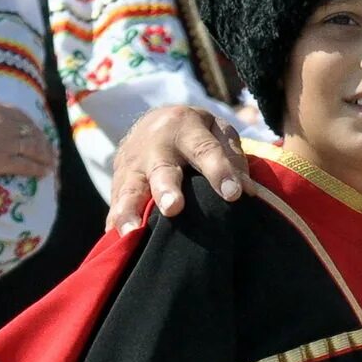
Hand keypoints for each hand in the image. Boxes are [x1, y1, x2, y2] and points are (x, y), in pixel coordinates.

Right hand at [0, 98, 56, 181]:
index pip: (22, 116)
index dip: (32, 127)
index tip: (37, 133)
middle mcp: (5, 123)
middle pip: (32, 133)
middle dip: (43, 143)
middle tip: (50, 151)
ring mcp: (5, 142)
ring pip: (34, 148)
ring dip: (45, 157)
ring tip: (51, 164)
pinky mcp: (2, 161)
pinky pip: (26, 165)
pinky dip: (38, 169)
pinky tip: (44, 173)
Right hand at [107, 105, 251, 234]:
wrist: (154, 120)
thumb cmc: (196, 132)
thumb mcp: (219, 131)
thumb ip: (233, 157)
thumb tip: (246, 191)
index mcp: (186, 128)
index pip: (205, 149)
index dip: (219, 171)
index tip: (234, 195)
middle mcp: (156, 145)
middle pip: (161, 169)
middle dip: (166, 189)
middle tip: (173, 208)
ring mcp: (132, 163)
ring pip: (129, 188)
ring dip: (130, 211)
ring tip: (132, 232)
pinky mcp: (117, 180)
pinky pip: (115, 202)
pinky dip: (115, 221)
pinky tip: (117, 240)